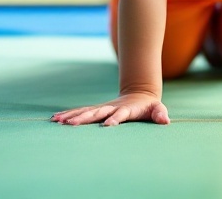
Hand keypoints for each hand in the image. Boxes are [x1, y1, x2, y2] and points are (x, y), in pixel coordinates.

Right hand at [52, 93, 169, 126]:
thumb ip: (160, 113)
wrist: (139, 94)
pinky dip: (69, 114)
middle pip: (97, 112)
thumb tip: (165, 120)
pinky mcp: (97, 110)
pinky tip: (56, 118)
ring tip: (58, 121)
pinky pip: (81, 112)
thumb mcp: (157, 109)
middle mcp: (112, 107)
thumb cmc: (149, 106)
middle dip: (84, 118)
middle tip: (71, 124)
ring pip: (86, 111)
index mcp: (126, 109)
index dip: (114, 119)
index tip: (106, 126)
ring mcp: (103, 108)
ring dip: (72, 116)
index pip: (119, 114)